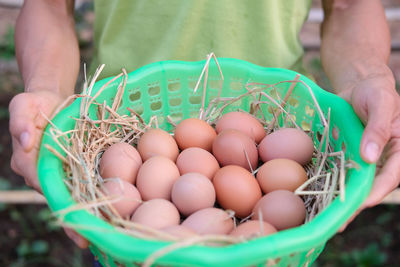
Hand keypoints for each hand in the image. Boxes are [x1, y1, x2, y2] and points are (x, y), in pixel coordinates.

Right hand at [9, 90, 88, 247]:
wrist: (53, 101)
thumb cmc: (36, 102)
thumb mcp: (24, 104)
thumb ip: (20, 122)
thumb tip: (26, 142)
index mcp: (28, 161)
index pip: (41, 183)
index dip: (55, 199)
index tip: (69, 216)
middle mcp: (43, 172)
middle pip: (58, 197)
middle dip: (71, 219)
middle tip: (87, 239)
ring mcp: (60, 171)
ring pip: (72, 194)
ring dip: (85, 212)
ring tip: (103, 230)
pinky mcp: (74, 167)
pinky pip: (83, 182)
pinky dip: (94, 195)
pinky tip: (109, 208)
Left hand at [338, 72, 399, 230]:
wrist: (360, 86)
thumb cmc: (375, 92)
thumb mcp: (380, 104)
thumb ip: (377, 129)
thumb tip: (369, 157)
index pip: (391, 174)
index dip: (377, 190)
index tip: (362, 202)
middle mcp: (385, 158)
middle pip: (373, 186)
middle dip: (356, 205)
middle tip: (339, 224)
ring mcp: (368, 159)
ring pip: (358, 184)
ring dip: (344, 202)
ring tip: (327, 220)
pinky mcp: (353, 156)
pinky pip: (345, 173)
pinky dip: (335, 185)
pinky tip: (321, 198)